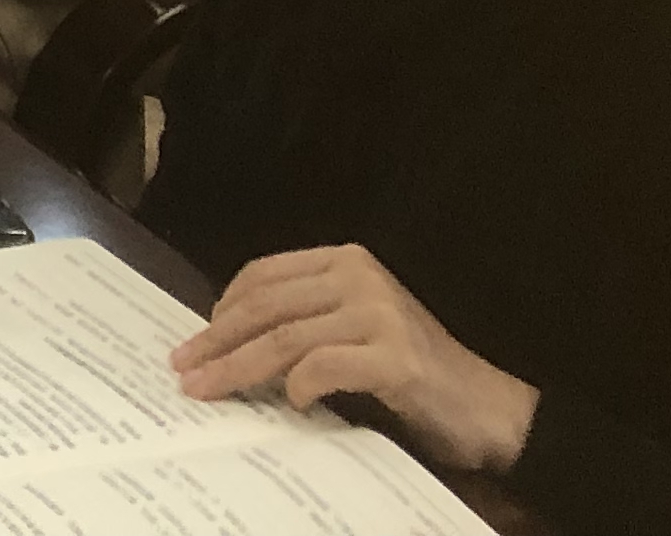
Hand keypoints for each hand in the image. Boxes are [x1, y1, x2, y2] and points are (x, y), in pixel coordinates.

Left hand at [171, 245, 540, 473]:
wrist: (487, 407)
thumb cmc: (411, 373)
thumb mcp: (351, 330)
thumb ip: (303, 322)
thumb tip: (225, 341)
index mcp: (345, 262)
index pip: (263, 276)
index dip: (221, 309)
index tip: (195, 342)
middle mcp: (360, 277)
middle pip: (265, 307)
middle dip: (216, 341)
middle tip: (184, 369)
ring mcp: (378, 313)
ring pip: (283, 337)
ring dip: (237, 368)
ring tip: (208, 390)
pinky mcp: (395, 357)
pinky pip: (324, 367)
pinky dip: (298, 386)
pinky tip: (291, 403)